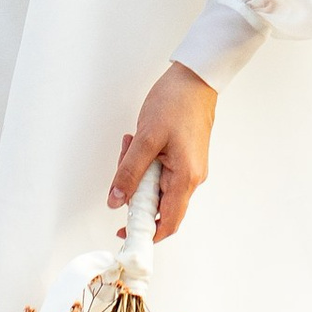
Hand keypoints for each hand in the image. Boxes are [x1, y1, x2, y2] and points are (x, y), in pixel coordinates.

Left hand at [110, 63, 217, 238]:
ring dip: (138, 172)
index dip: (145, 233)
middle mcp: (192, 178)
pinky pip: (161, 171)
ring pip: (156, 186)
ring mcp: (189, 168)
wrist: (195, 79)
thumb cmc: (176, 103)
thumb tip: (116, 201)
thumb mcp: (145, 139)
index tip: (124, 233)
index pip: (168, 223)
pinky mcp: (185, 158)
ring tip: (130, 142)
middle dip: (134, 191)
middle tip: (122, 165)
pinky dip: (145, 162)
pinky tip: (137, 140)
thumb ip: (129, 172)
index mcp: (186, 178)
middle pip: (158, 204)